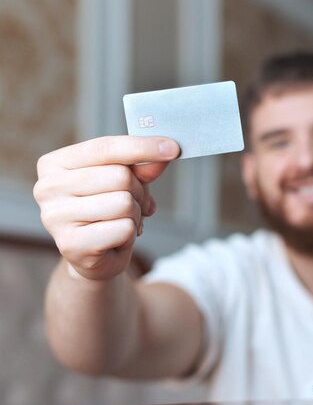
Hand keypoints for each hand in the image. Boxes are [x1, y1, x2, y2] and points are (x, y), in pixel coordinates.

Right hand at [34, 136, 178, 279]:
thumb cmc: (107, 212)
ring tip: (122, 221)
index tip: (174, 148)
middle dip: (139, 191)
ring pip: (124, 203)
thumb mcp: (126, 182)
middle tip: (135, 204)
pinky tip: (116, 239)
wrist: (95, 257)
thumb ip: (142, 167)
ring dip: (135, 214)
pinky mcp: (70, 244)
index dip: (143, 147)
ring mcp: (55, 217)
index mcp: (54, 164)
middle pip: (119, 176)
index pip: (105, 147)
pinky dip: (131, 233)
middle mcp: (47, 188)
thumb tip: (165, 153)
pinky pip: (123, 229)